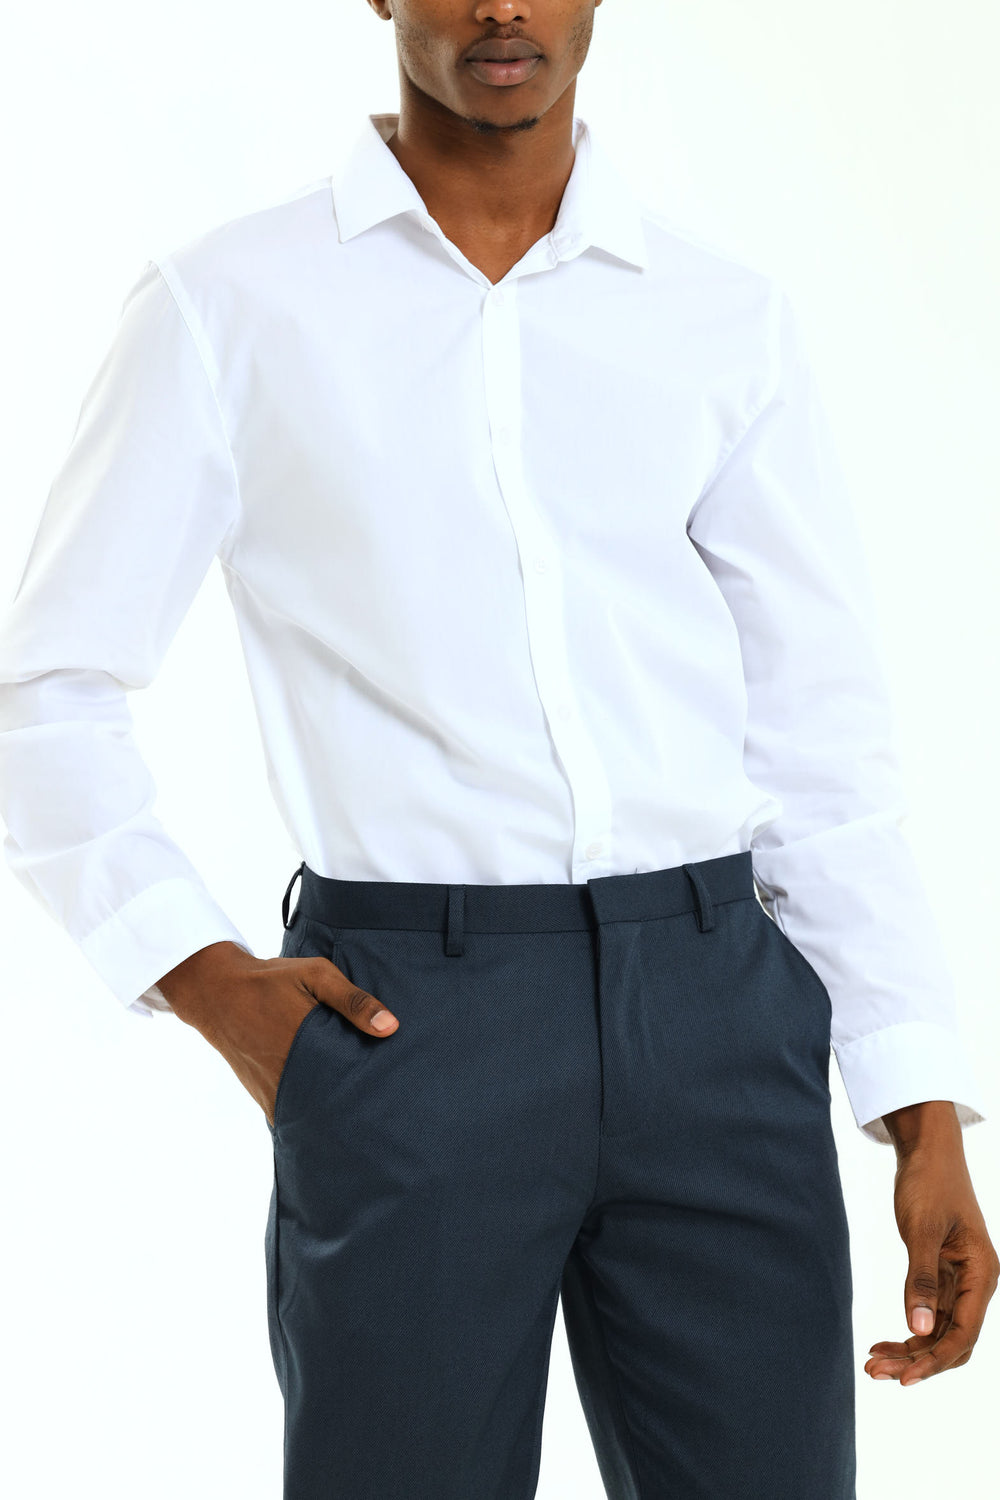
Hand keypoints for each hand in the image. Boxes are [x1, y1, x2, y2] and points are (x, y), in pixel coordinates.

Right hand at [154, 940, 398, 1127]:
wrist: (217, 992)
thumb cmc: (271, 980)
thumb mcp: (315, 975)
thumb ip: (353, 1001)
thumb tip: (390, 1028)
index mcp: (307, 1046)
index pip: (350, 1081)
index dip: (373, 1091)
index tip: (395, 1099)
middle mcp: (290, 1076)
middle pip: (334, 1106)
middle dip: (358, 1110)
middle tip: (385, 1116)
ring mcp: (274, 1091)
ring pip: (313, 1115)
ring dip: (334, 1116)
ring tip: (362, 1121)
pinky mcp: (263, 1097)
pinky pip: (292, 1115)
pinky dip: (310, 1116)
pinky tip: (329, 1117)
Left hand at [865, 1100, 998, 1385]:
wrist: (928, 1150)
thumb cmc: (930, 1182)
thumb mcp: (922, 1229)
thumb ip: (921, 1278)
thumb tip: (917, 1327)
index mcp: (982, 1273)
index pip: (963, 1333)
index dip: (934, 1360)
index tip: (904, 1379)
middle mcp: (976, 1282)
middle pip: (952, 1339)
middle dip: (917, 1360)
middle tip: (876, 1372)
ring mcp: (959, 1279)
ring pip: (939, 1329)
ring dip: (909, 1349)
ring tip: (873, 1363)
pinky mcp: (942, 1273)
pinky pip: (929, 1313)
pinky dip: (908, 1328)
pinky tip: (883, 1341)